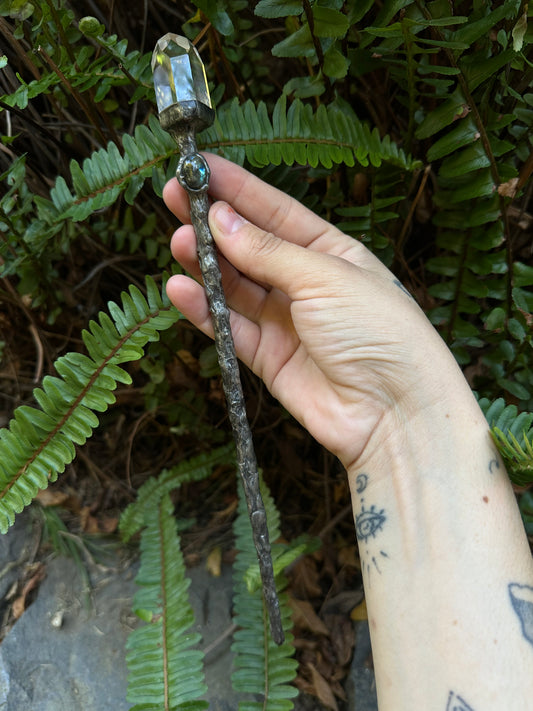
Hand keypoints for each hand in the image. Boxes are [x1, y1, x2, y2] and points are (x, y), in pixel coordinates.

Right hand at [163, 154, 472, 471]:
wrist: (395, 412)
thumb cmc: (379, 332)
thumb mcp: (325, 277)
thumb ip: (268, 251)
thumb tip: (221, 219)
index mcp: (331, 253)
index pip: (276, 212)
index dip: (238, 189)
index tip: (201, 167)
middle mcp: (306, 284)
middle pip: (249, 247)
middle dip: (212, 223)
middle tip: (175, 197)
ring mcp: (286, 322)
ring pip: (235, 287)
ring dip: (205, 264)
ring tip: (178, 242)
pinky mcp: (269, 359)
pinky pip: (230, 328)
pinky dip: (205, 310)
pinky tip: (181, 289)